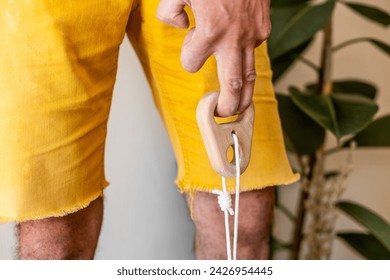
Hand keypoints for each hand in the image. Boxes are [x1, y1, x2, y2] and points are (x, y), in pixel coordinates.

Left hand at [157, 0, 270, 116]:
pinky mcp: (264, 28)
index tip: (189, 45)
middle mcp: (234, 39)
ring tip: (240, 108)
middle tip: (223, 114)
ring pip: (250, 74)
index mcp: (210, 31)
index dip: (187, 58)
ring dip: (245, 94)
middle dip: (228, 105)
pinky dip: (245, 57)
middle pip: (233, 86)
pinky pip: (253, 50)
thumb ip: (170, 10)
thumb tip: (179, 26)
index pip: (191, 63)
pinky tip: (239, 55)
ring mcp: (253, 35)